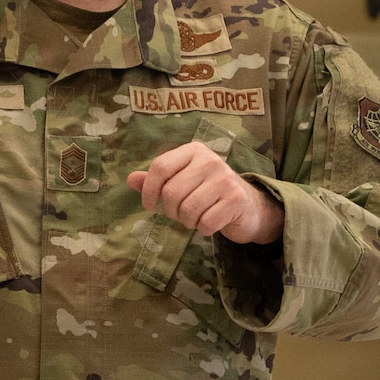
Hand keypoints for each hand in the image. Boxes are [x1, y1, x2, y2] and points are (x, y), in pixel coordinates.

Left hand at [127, 142, 283, 244]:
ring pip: (188, 209)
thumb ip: (158, 180)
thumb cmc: (209, 192)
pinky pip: (205, 222)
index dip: (149, 190)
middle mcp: (210, 160)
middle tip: (180, 214)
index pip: (160, 167)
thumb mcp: (183, 180)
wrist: (249, 206)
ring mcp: (225, 179)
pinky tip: (211, 223)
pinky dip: (204, 229)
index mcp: (194, 151)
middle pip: (172, 192)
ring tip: (196, 217)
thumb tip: (130, 179)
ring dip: (187, 221)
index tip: (149, 205)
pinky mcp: (236, 199)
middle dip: (171, 211)